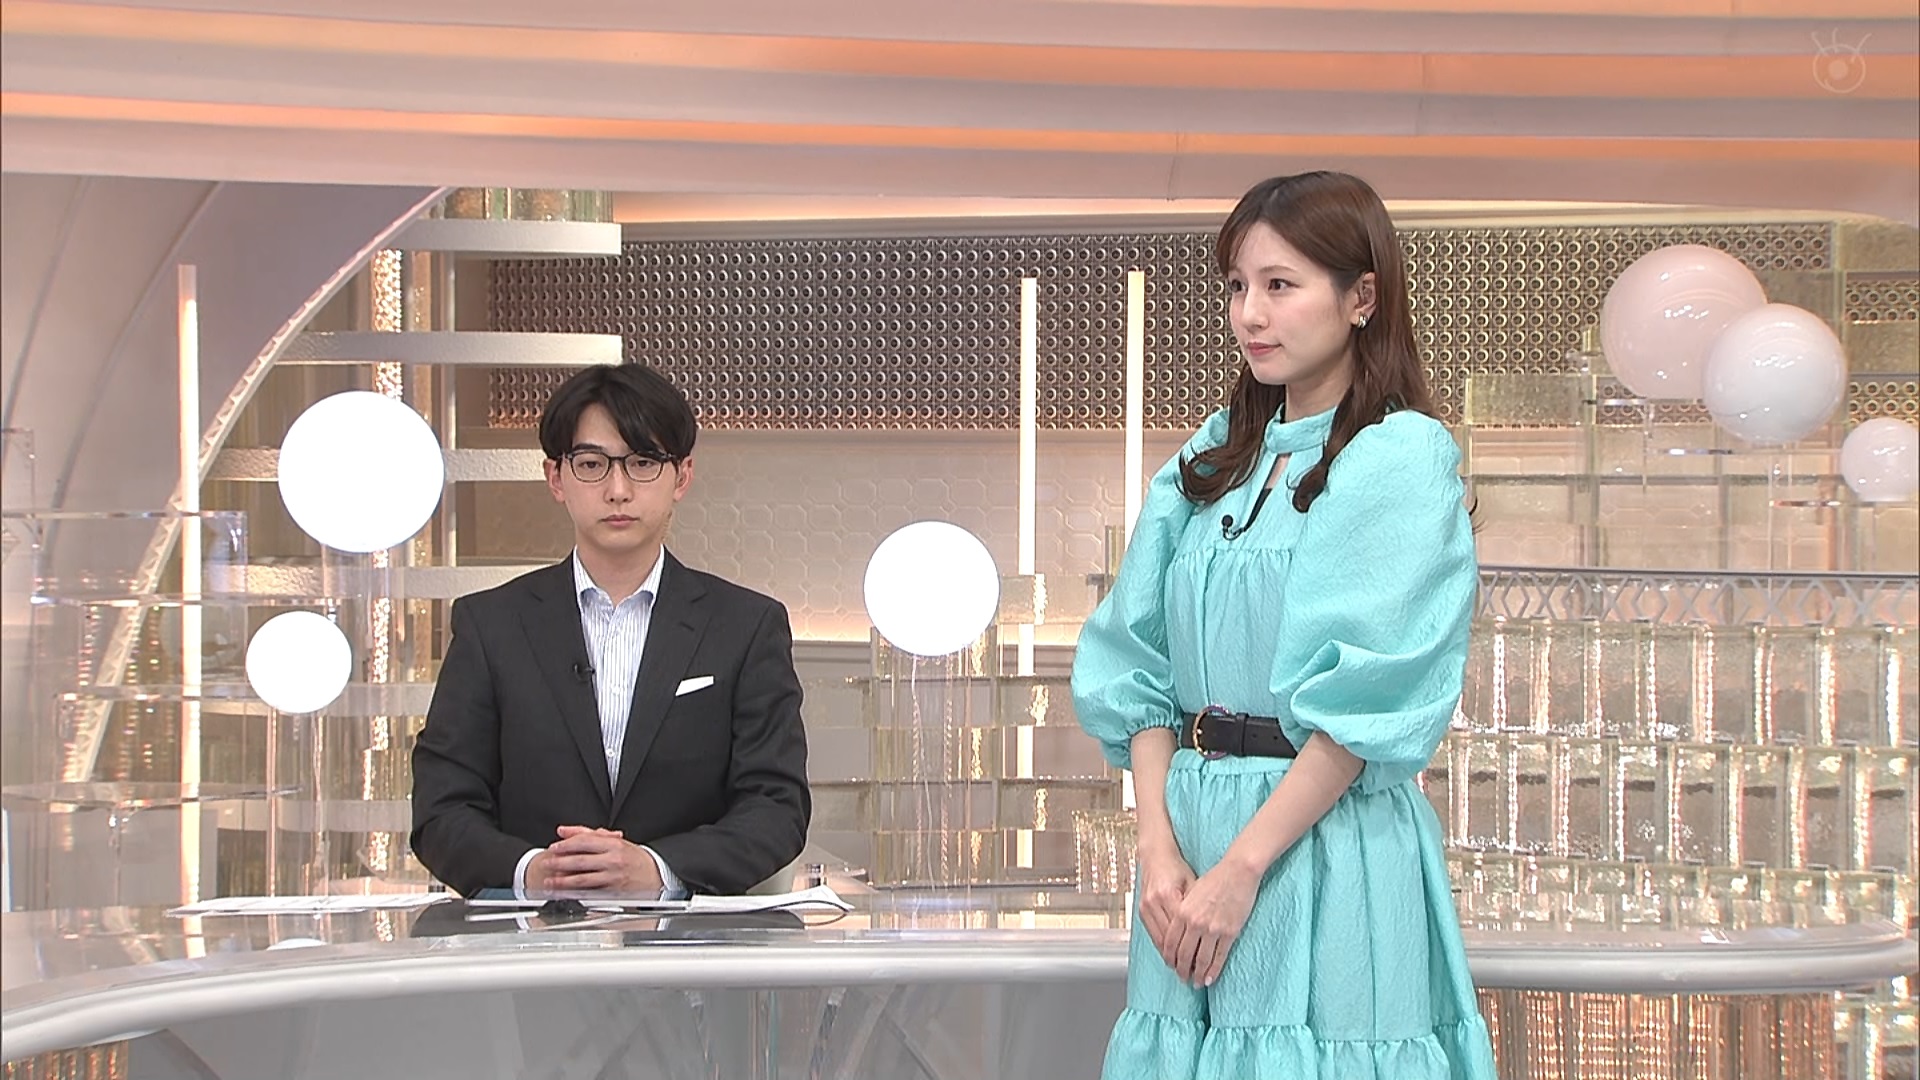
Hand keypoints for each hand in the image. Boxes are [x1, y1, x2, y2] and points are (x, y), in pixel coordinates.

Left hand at [529, 825, 664, 893]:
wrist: (654, 875)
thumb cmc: (632, 857)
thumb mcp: (614, 841)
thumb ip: (587, 833)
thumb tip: (563, 831)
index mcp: (613, 844)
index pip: (584, 842)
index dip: (566, 845)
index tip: (554, 848)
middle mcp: (614, 860)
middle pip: (581, 860)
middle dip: (560, 863)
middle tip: (546, 864)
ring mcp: (614, 877)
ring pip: (583, 879)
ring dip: (564, 881)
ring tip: (551, 881)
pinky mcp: (614, 892)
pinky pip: (591, 893)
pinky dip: (576, 893)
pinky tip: (566, 893)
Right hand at [1134, 840, 1194, 968]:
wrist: (1157, 855)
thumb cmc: (1180, 869)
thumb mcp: (1194, 884)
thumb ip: (1199, 907)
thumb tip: (1212, 933)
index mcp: (1172, 896)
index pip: (1184, 933)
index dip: (1194, 952)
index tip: (1203, 968)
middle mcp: (1157, 903)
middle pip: (1171, 942)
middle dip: (1182, 962)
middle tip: (1193, 978)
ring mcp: (1147, 906)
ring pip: (1160, 941)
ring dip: (1171, 958)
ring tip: (1183, 971)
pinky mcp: (1142, 909)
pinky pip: (1153, 935)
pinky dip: (1162, 948)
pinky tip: (1170, 957)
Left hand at [1166, 858, 1259, 987]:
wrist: (1238, 871)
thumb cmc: (1215, 879)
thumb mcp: (1191, 893)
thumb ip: (1183, 911)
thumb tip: (1178, 932)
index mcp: (1182, 911)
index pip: (1170, 942)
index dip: (1169, 957)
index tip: (1171, 965)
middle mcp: (1194, 922)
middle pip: (1183, 954)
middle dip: (1182, 969)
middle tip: (1182, 978)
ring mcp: (1212, 929)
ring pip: (1201, 959)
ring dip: (1197, 974)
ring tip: (1196, 983)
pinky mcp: (1229, 932)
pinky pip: (1219, 957)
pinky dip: (1213, 970)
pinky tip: (1210, 978)